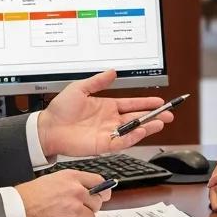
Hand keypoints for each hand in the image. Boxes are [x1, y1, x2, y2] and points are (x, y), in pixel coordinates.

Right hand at [15, 169, 111, 216]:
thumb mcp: (54, 179)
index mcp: (72, 178)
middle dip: (88, 207)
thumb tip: (94, 189)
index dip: (102, 190)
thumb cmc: (31, 196)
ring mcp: (76, 210)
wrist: (17, 211)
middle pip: (97, 202)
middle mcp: (77, 192)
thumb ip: (75, 182)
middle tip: (73, 210)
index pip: (99, 182)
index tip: (103, 195)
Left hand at [36, 69, 173, 156]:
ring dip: (148, 127)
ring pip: (133, 131)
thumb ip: (98, 81)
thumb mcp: (80, 88)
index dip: (146, 103)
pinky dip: (133, 137)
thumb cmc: (60, 110)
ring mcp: (108, 133)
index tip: (159, 102)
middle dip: (154, 116)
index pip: (132, 105)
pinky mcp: (103, 144)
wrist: (48, 127)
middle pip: (137, 118)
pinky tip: (143, 131)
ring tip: (161, 123)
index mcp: (107, 107)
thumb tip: (113, 72)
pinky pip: (122, 141)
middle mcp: (110, 120)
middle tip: (168, 115)